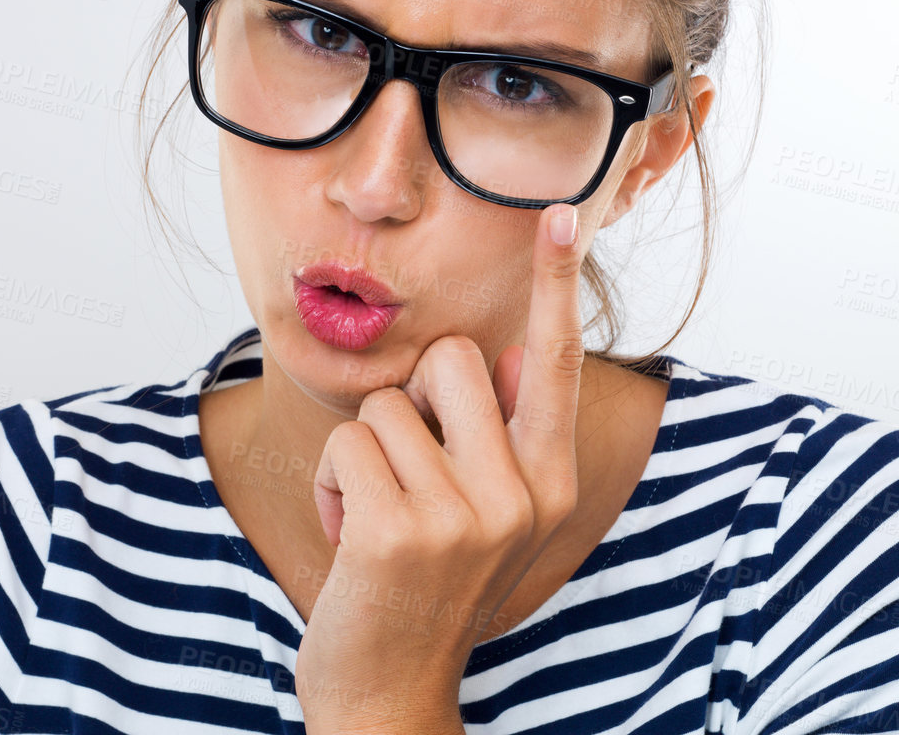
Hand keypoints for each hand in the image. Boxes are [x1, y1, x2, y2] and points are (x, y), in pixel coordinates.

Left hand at [292, 202, 585, 732]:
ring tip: (380, 518)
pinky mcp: (399, 530)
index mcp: (551, 482)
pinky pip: (350, 439)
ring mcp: (465, 516)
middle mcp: (522, 494)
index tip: (560, 211)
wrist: (390, 695)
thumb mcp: (493, 518)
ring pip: (389, 400)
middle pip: (451, 357)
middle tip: (411, 471)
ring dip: (367, 453)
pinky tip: (352, 539)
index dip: (556, 282)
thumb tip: (516, 351)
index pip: (554, 361)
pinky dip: (337, 481)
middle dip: (413, 399)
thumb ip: (510, 439)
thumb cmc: (431, 588)